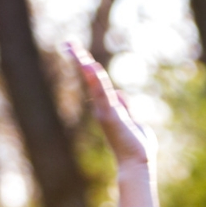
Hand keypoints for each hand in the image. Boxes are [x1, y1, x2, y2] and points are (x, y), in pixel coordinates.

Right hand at [67, 42, 153, 169]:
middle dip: (80, 60)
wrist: (137, 163)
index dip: (88, 67)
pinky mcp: (110, 116)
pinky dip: (97, 81)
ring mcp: (105, 111)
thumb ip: (126, 108)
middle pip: (90, 79)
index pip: (96, 82)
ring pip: (93, 84)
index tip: (80, 53)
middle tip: (68, 42)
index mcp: (109, 108)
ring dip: (84, 65)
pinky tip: (91, 67)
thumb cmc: (137, 147)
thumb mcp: (133, 121)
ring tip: (74, 48)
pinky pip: (103, 94)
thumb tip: (120, 94)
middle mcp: (103, 108)